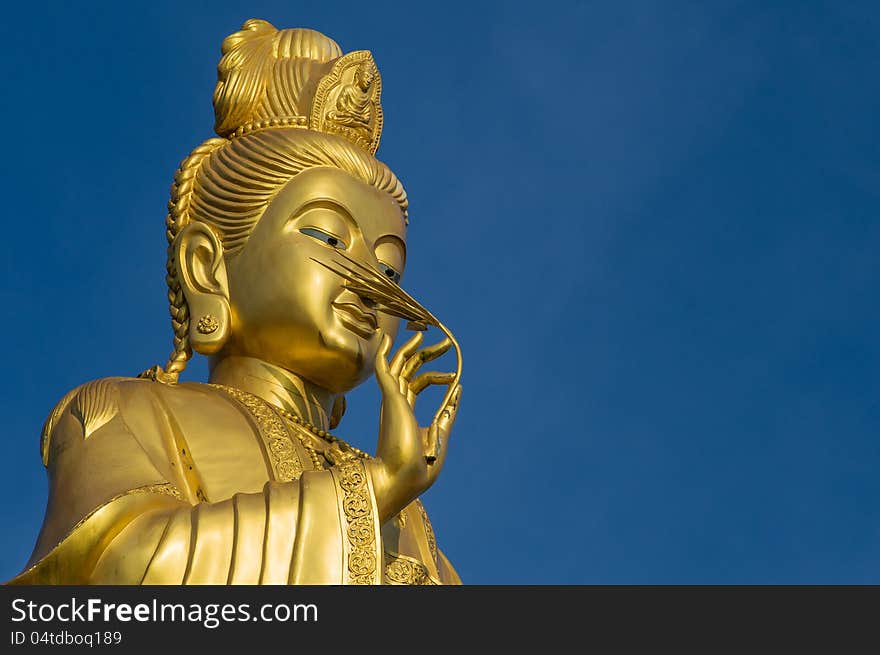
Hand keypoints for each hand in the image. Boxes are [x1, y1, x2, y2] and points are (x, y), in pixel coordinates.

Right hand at [368, 331, 461, 522]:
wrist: (402, 479)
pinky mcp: (390, 398)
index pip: (419, 386)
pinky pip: (384, 369)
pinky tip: (387, 336)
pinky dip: (385, 352)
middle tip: (446, 345)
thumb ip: (447, 414)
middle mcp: (396, 404)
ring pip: (400, 366)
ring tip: (428, 336)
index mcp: (405, 414)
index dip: (436, 377)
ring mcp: (392, 400)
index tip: (453, 376)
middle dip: (427, 355)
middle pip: (411, 371)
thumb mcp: (439, 437)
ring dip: (414, 349)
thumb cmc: (418, 469)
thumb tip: (458, 390)